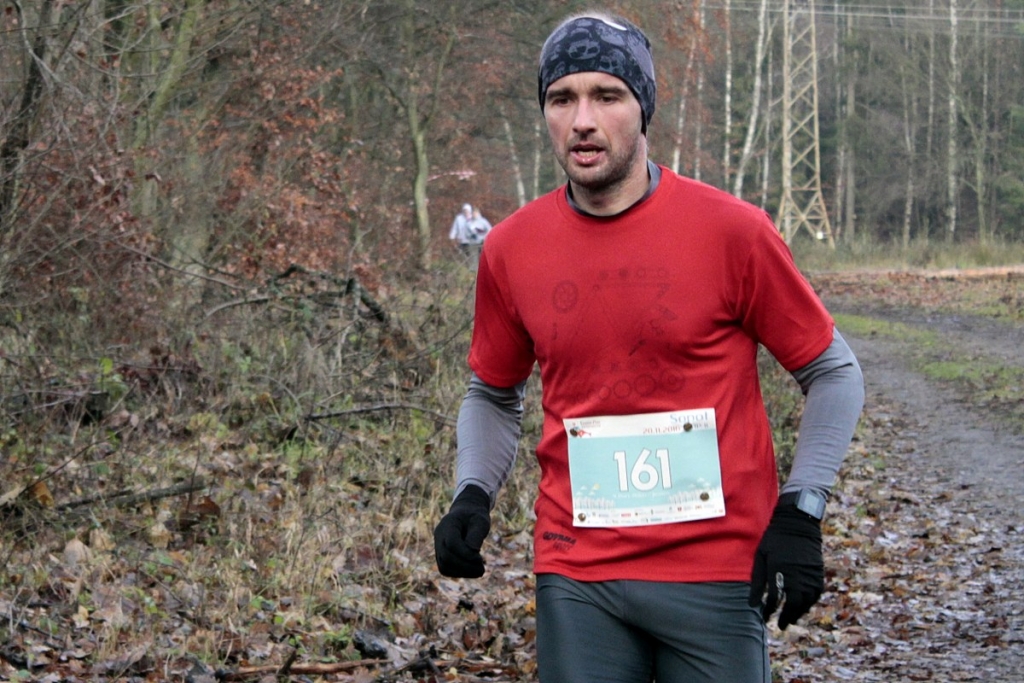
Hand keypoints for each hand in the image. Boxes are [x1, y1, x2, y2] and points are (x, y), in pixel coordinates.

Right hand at [434, 484, 490, 577]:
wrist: (466, 515)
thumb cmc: (475, 517)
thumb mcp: (481, 521)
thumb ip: (476, 535)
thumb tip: (473, 552)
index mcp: (448, 524)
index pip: (451, 543)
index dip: (465, 554)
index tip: (480, 558)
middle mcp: (439, 536)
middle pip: (446, 557)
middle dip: (465, 566)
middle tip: (482, 569)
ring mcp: (438, 547)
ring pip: (444, 566)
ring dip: (462, 573)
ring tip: (479, 571)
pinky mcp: (441, 556)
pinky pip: (446, 569)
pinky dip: (459, 574)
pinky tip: (472, 571)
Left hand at [748, 493, 824, 628]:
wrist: (798, 523)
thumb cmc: (775, 540)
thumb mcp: (761, 557)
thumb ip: (758, 581)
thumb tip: (753, 603)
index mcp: (778, 570)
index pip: (774, 599)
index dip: (769, 611)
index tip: (765, 617)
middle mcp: (795, 575)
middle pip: (793, 604)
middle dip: (787, 617)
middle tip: (781, 625)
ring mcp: (809, 574)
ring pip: (806, 601)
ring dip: (798, 612)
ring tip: (791, 618)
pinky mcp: (818, 573)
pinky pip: (815, 594)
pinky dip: (809, 602)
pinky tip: (803, 606)